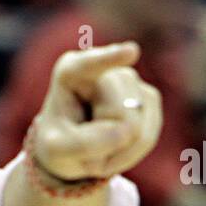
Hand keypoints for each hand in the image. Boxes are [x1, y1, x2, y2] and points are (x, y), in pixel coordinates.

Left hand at [27, 42, 163, 184]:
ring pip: (136, 129)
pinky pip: (147, 137)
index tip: (131, 52)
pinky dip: (130, 153)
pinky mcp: (149, 98)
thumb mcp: (56, 150)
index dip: (111, 58)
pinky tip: (114, 149)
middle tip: (83, 144)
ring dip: (116, 151)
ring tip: (97, 148)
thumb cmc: (58, 142)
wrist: (71, 146)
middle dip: (105, 141)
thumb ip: (83, 144)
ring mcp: (130, 80)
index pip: (91, 65)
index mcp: (71, 72)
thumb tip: (127, 132)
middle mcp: (104, 69)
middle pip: (119, 115)